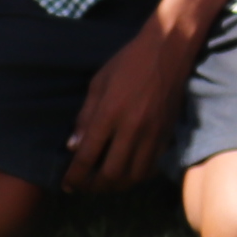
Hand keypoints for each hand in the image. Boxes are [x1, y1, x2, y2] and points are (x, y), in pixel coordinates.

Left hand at [65, 9, 198, 192]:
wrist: (169, 49)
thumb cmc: (129, 61)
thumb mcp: (98, 83)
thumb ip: (85, 117)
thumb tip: (73, 147)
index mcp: (110, 113)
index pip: (87, 156)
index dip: (75, 176)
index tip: (67, 184)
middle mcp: (132, 128)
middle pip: (111, 174)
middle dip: (94, 186)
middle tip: (84, 187)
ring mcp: (152, 133)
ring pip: (133, 176)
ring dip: (116, 185)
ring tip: (105, 183)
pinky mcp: (167, 134)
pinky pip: (151, 166)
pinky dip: (137, 175)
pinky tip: (128, 172)